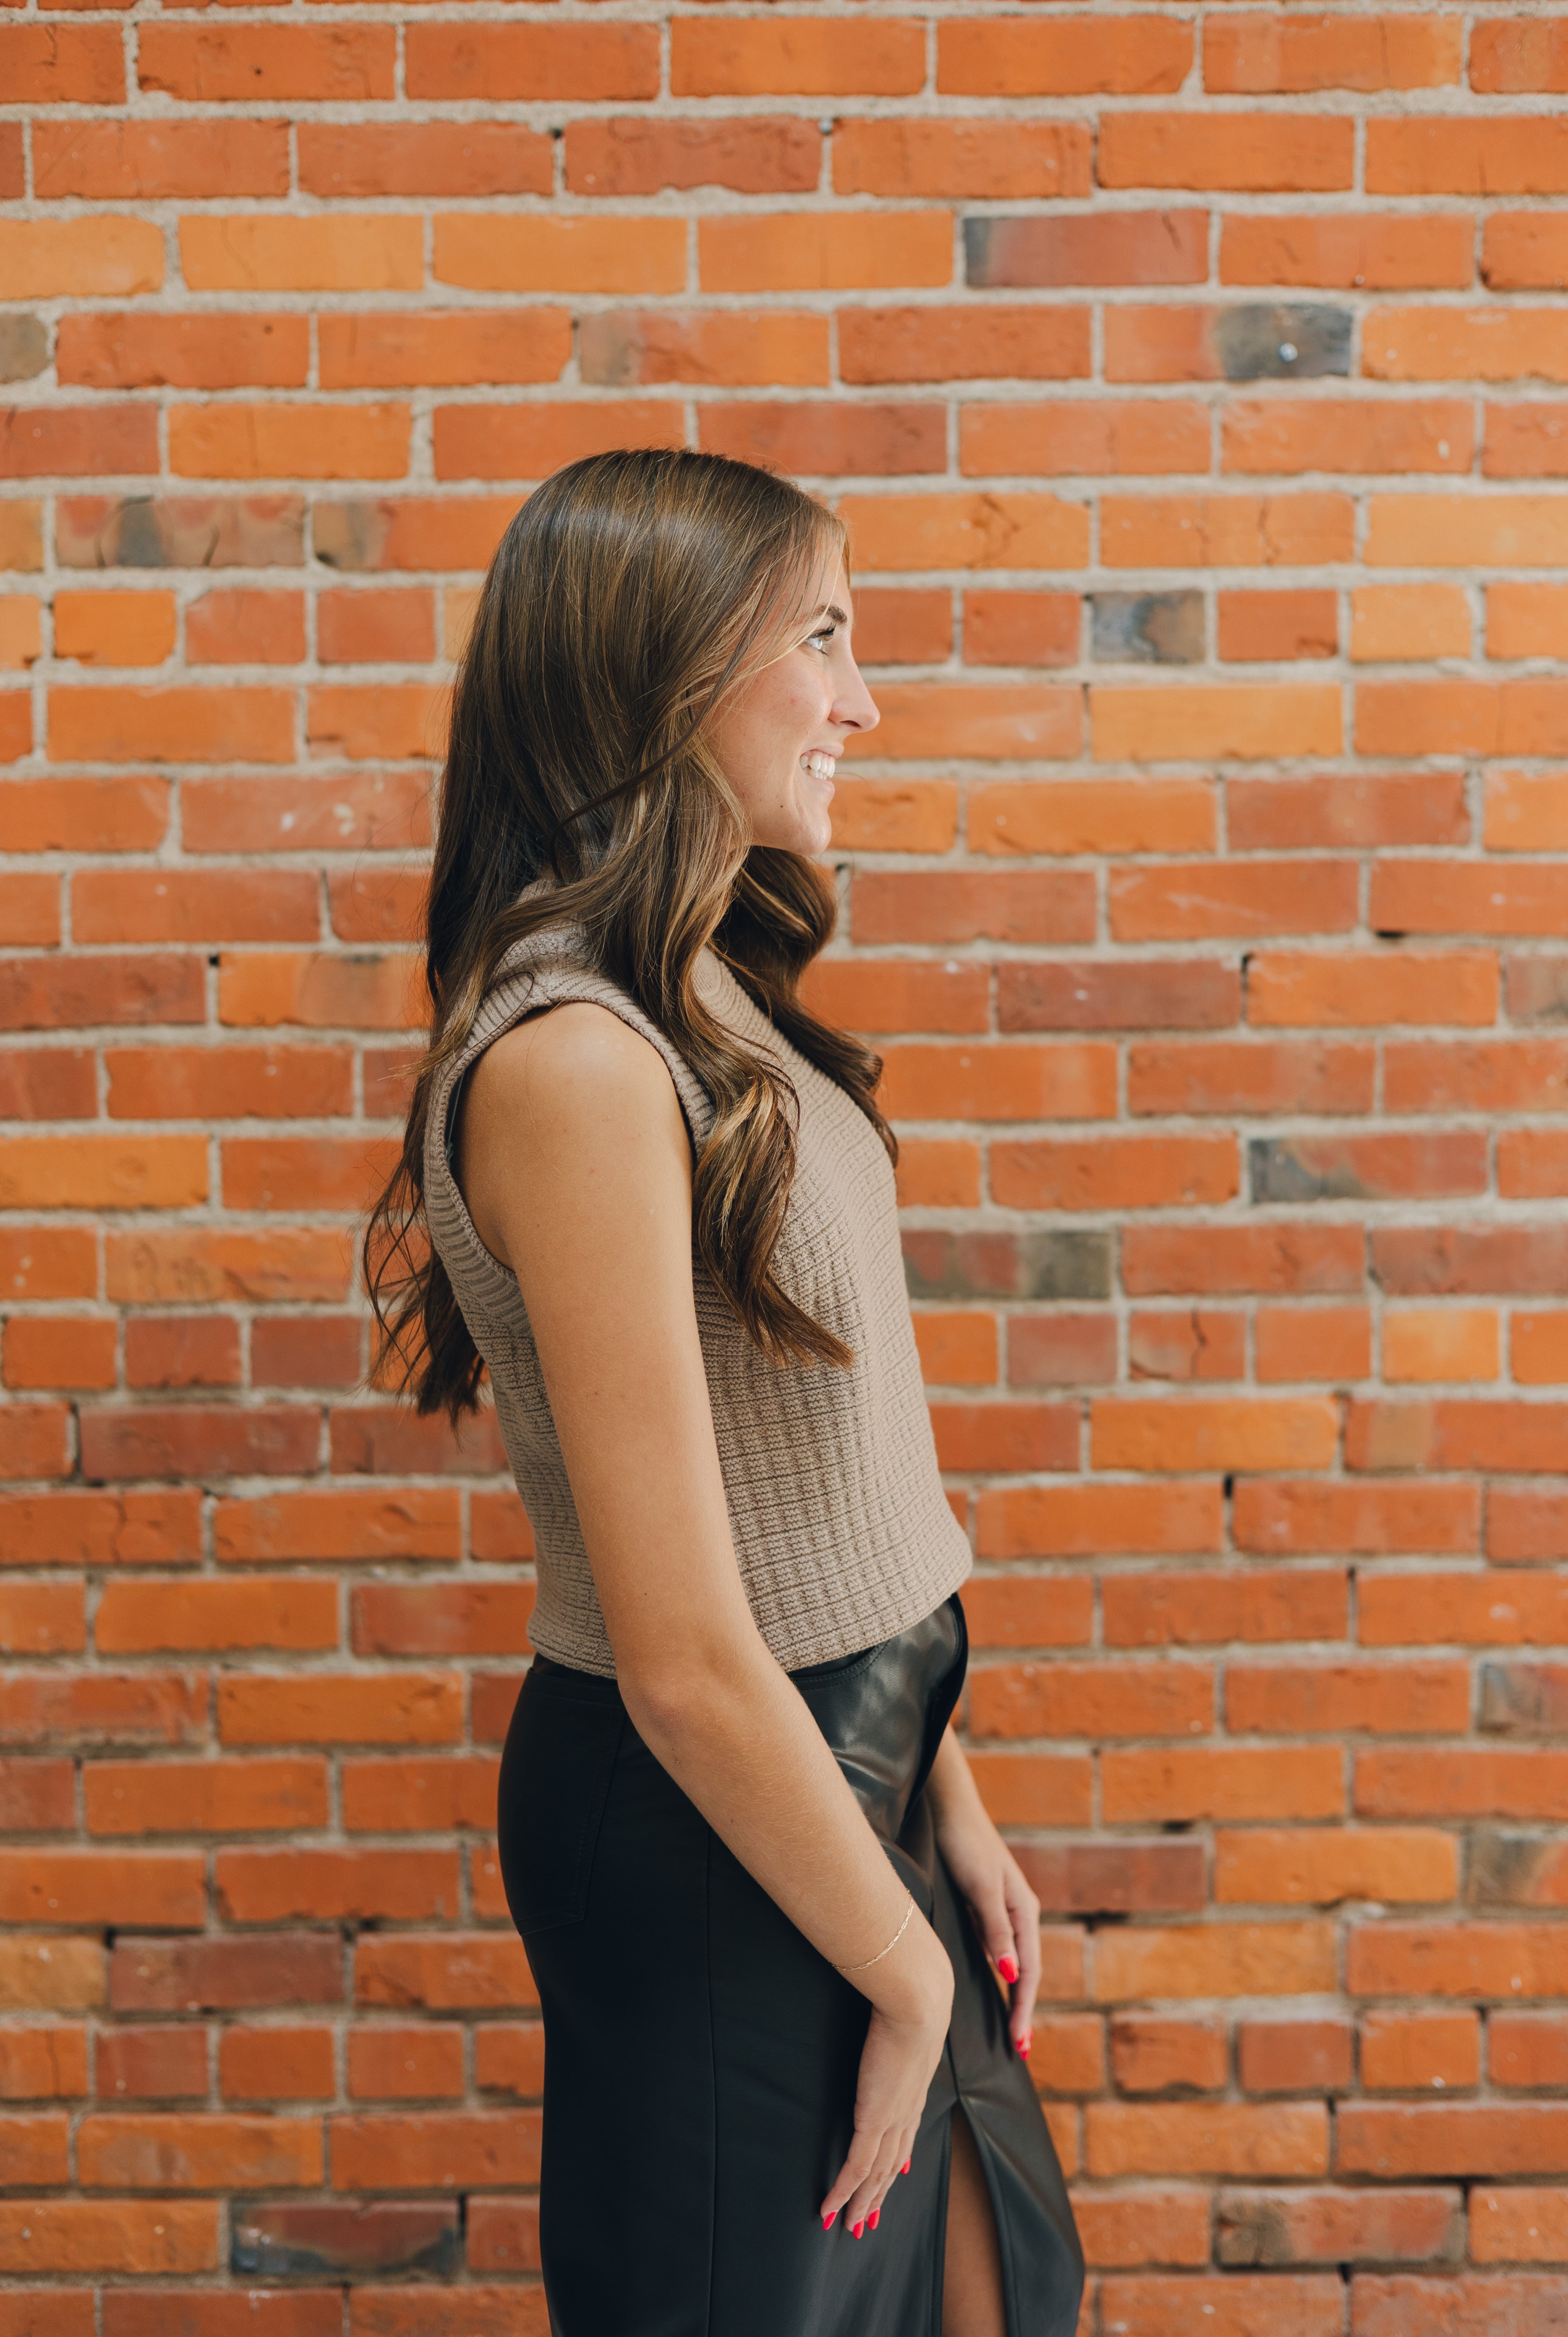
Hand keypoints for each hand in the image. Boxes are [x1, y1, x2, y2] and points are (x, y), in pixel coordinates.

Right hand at [819, 1916, 951, 2237]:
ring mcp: (892, 2117)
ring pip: (877, 2174)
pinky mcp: (874, 2118)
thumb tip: (888, 2013)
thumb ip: (894, 2022)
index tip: (892, 2179)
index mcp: (913, 2086)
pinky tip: (829, 2211)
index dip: (896, 2162)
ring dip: (863, 2202)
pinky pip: (856, 2167)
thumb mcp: (905, 2013)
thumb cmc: (908, 1992)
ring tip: (851, 2227)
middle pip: (892, 2164)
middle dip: (879, 2194)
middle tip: (867, 2221)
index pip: (903, 2135)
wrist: (918, 1997)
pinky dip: (843, 2192)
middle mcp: (907, 2108)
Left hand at [928, 1740, 1040, 2061]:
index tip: (1019, 2045)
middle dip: (1022, 2011)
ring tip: (1008, 2032)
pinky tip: (990, 1988)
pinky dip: (998, 1975)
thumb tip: (1011, 1973)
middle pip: (1025, 1971)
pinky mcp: (983, 1906)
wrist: (949, 1806)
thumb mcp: (981, 1887)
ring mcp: (1002, 1910)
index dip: (1023, 2009)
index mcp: (1024, 1911)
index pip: (1029, 1971)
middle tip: (1018, 2051)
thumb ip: (996, 1929)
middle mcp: (1018, 1913)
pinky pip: (995, 1950)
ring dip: (1012, 1996)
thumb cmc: (964, 1842)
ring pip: (1011, 1963)